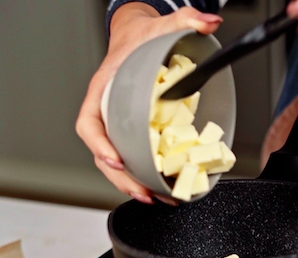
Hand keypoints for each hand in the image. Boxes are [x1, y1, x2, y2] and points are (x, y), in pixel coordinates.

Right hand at [75, 3, 221, 203]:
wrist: (139, 38)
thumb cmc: (143, 37)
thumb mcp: (163, 24)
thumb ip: (186, 18)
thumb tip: (208, 21)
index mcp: (104, 89)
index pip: (89, 122)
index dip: (99, 144)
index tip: (115, 160)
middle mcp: (107, 111)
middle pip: (103, 153)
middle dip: (122, 178)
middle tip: (144, 193)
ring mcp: (119, 125)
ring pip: (117, 162)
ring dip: (133, 184)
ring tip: (156, 199)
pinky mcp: (134, 132)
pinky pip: (133, 157)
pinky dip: (144, 175)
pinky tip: (162, 188)